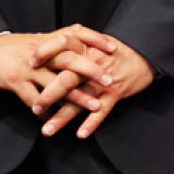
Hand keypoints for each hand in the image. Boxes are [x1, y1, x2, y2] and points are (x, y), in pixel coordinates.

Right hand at [0, 32, 111, 114]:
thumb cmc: (8, 47)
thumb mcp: (32, 41)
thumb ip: (52, 46)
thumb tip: (72, 46)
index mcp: (45, 40)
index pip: (74, 33)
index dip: (94, 39)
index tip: (113, 47)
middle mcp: (39, 52)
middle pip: (69, 59)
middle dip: (91, 70)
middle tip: (109, 79)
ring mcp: (28, 67)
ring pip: (56, 82)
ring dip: (77, 96)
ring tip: (93, 105)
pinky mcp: (15, 81)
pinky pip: (34, 99)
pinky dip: (46, 111)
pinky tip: (54, 120)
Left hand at [33, 30, 154, 139]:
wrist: (143, 56)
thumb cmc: (113, 50)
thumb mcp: (92, 40)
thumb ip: (71, 42)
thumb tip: (43, 43)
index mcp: (85, 46)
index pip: (61, 46)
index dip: (45, 53)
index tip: (29, 64)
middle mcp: (92, 64)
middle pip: (67, 78)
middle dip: (48, 95)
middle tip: (34, 107)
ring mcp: (103, 81)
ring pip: (80, 101)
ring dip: (63, 117)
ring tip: (47, 129)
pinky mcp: (114, 94)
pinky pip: (101, 112)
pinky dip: (91, 123)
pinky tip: (80, 134)